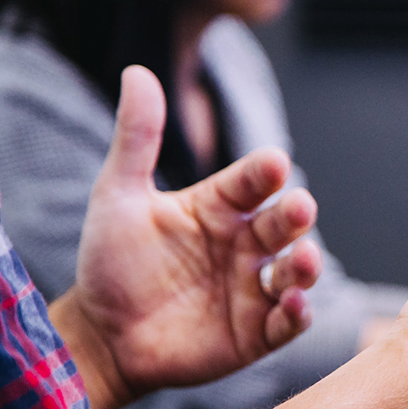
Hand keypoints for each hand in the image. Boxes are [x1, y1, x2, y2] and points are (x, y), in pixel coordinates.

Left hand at [53, 66, 321, 408]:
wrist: (100, 336)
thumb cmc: (111, 263)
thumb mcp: (118, 196)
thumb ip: (137, 138)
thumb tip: (137, 72)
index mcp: (219, 208)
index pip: (251, 182)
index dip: (264, 173)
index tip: (273, 163)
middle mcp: (244, 245)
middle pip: (282, 224)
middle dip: (295, 215)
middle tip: (299, 207)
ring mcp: (253, 289)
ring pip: (295, 272)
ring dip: (306, 265)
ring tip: (303, 260)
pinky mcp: (256, 333)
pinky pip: (287, 322)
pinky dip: (297, 314)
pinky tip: (292, 304)